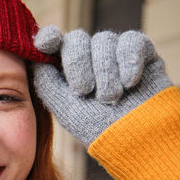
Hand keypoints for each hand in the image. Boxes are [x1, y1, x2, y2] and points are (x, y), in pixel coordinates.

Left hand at [32, 26, 172, 145]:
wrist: (139, 141)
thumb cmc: (99, 130)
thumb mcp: (65, 108)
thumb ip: (46, 82)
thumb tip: (35, 57)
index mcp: (68, 69)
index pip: (55, 42)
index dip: (48, 37)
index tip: (45, 43)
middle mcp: (91, 57)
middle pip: (77, 38)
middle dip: (77, 63)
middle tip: (84, 91)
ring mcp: (116, 54)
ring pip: (104, 39)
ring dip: (105, 71)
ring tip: (111, 98)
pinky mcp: (143, 53)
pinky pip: (132, 40)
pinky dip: (129, 60)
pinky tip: (130, 82)